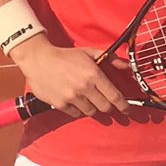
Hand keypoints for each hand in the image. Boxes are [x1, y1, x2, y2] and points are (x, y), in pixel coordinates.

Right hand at [11, 37, 129, 117]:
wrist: (38, 59)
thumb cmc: (65, 56)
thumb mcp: (89, 52)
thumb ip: (110, 58)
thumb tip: (126, 66)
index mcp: (94, 75)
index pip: (115, 96)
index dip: (124, 106)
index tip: (127, 110)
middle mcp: (84, 88)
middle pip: (105, 107)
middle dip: (108, 106)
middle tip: (106, 103)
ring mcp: (72, 97)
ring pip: (91, 112)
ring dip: (93, 108)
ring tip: (88, 99)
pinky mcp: (60, 104)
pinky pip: (76, 113)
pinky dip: (78, 109)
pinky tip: (76, 101)